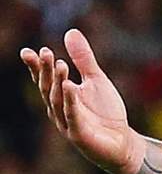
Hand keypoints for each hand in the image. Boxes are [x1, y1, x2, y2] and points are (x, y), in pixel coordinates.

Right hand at [20, 29, 144, 173]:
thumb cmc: (105, 111)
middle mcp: (59, 110)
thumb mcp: (96, 79)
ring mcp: (67, 123)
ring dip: (58, 83)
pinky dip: (71, 101)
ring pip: (58, 101)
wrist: (122, 141)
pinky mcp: (79, 135)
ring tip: (60, 64)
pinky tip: (71, 87)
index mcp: (61, 96)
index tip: (28, 51)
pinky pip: (73, 116)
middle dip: (45, 71)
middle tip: (44, 53)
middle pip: (48, 88)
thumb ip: (83, 58)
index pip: (45, 80)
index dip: (36, 67)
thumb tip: (69, 32)